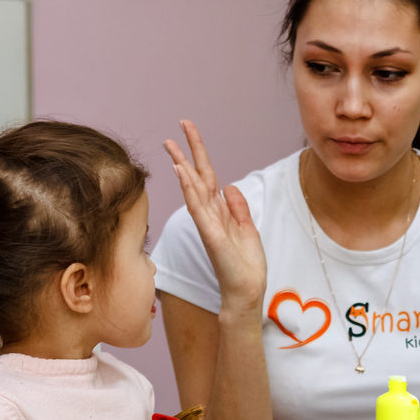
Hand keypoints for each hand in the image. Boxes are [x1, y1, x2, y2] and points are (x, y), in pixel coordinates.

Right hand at [164, 120, 266, 304]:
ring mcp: (208, 224)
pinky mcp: (211, 235)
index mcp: (220, 211)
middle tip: (178, 127)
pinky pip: (198, 208)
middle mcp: (210, 215)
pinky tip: (182, 174)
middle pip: (198, 176)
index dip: (200, 153)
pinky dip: (189, 190)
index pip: (208, 176)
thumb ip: (238, 207)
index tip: (189, 131)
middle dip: (188, 151)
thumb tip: (229, 186)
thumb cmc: (245, 265)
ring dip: (183, 167)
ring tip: (173, 147)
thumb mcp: (247, 229)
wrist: (246, 292)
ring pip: (193, 189)